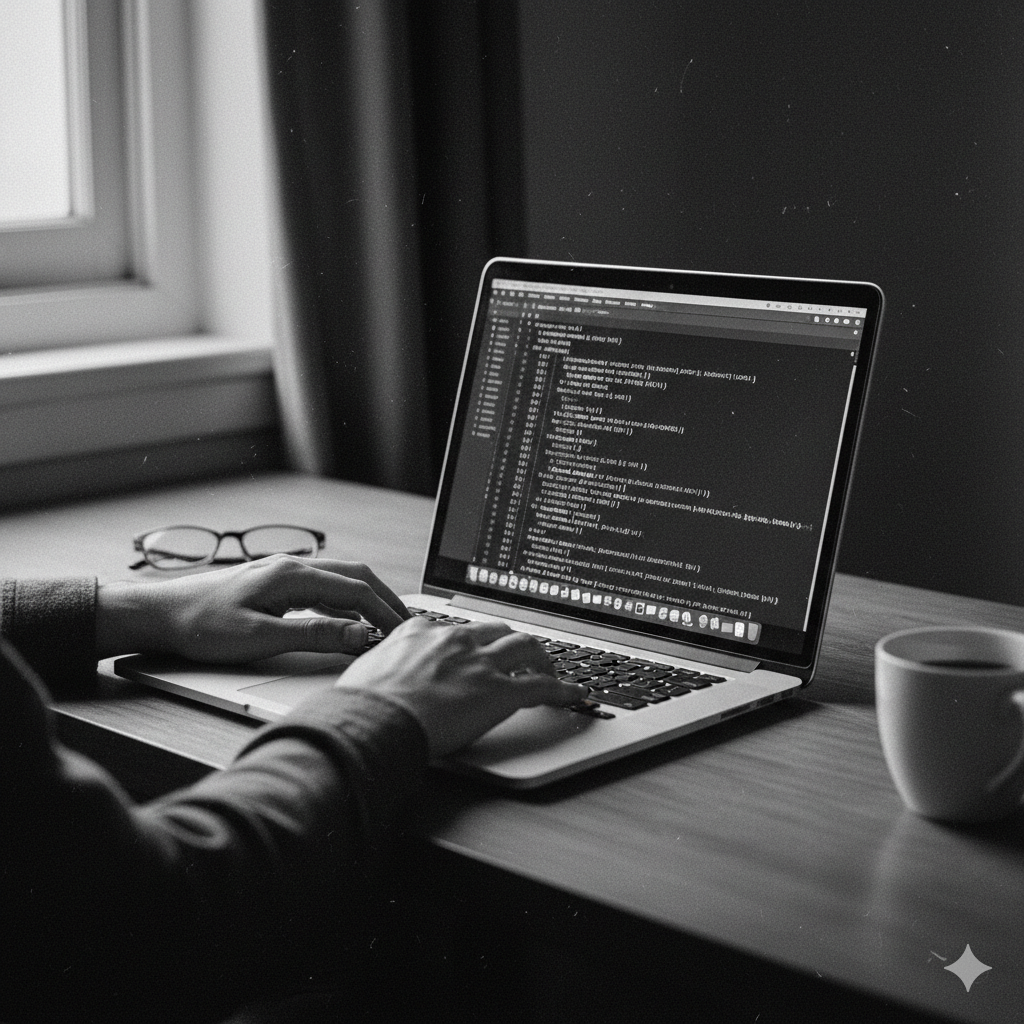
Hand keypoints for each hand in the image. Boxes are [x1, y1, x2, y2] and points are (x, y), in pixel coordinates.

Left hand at [96, 555, 409, 661]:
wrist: (159, 614)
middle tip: (406, 626)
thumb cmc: (201, 625)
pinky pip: (323, 589)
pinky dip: (346, 604)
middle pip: (356, 576)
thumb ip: (315, 635)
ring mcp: (284, 573)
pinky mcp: (275, 585)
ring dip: (367, 601)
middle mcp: (292, 567)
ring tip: (385, 625)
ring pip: (341, 580)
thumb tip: (359, 635)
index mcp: (292, 575)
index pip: (357, 590)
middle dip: (385, 600)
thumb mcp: (260, 638)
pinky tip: (348, 623)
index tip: (403, 635)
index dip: (384, 613)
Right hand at [336, 617, 589, 756]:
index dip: (470, 641)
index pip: (454, 629)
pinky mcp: (500, 692)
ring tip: (548, 668)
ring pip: (525, 647)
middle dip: (510, 641)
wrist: (375, 723)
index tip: (474, 648)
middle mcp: (455, 641)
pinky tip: (573, 694)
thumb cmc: (361, 707)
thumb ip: (381, 667)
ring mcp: (480, 664)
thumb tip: (373, 678)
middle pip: (496, 630)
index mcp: (420, 632)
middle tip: (519, 654)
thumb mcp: (364, 673)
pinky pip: (542, 686)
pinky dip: (562, 690)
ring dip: (540, 657)